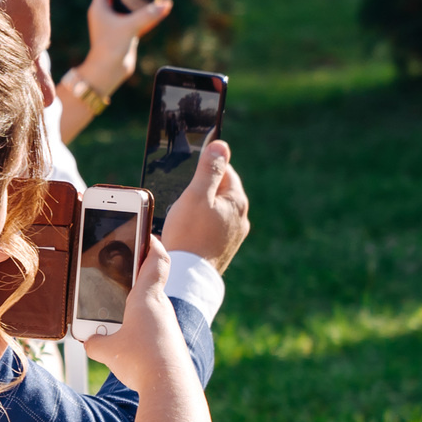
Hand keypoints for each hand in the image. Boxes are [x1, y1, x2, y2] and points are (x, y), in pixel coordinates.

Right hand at [80, 237, 183, 393]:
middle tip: (123, 265)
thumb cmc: (141, 360)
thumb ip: (94, 341)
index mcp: (146, 297)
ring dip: (136, 304)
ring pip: (151, 307)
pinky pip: (151, 328)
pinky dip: (139, 327)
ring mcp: (167, 326)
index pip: (156, 260)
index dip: (152, 243)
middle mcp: (161, 308)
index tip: (146, 233)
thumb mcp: (106, 350)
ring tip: (114, 311)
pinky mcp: (169, 344)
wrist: (170, 387)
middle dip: (138, 273)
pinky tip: (126, 343)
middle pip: (152, 282)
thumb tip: (90, 340)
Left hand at [81, 0, 172, 96]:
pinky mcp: (122, 33)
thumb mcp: (131, 27)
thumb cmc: (111, 47)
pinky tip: (152, 8)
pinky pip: (132, 18)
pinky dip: (140, 12)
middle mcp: (104, 15)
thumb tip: (166, 4)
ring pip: (124, 7)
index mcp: (99, 8)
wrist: (108, 71)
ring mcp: (112, 24)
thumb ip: (149, 14)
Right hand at [161, 139, 249, 271]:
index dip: (206, 168)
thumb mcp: (197, 195)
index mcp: (237, 201)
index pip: (226, 171)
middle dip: (202, 190)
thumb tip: (220, 145)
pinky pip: (211, 230)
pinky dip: (199, 227)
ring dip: (200, 210)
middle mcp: (240, 218)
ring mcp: (233, 236)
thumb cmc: (190, 234)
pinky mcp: (222, 250)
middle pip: (220, 192)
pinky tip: (185, 233)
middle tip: (181, 197)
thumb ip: (208, 170)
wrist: (188, 276)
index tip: (188, 173)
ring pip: (215, 212)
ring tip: (181, 216)